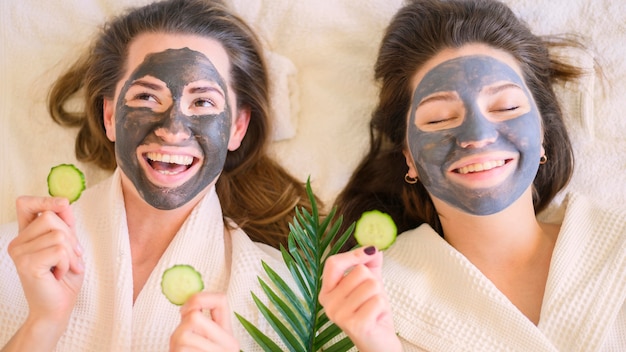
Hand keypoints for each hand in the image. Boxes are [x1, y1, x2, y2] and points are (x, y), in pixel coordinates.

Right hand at [6, 196, 84, 347]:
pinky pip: (59, 250)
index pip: (25, 203)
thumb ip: (65, 224)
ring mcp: (19, 252)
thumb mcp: (69, 245)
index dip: (45, 200)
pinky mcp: (27, 264)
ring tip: (65, 267)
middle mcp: (18, 241)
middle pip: (51, 217)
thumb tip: (63, 202)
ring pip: (59, 234)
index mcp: (27, 234)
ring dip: (71, 253)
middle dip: (71, 236)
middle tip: (72, 257)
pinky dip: (67, 262)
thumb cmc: (63, 279)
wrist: (57, 308)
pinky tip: (59, 274)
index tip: (63, 205)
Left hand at [169, 292, 239, 351]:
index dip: (199, 298)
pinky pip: (181, 350)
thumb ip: (199, 325)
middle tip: (181, 344)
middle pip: (195, 317)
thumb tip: (187, 304)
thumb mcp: (202, 342)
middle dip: (181, 328)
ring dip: (175, 345)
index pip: (220, 300)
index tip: (185, 310)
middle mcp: (228, 344)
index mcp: (229, 336)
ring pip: (183, 335)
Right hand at [319, 246, 401, 351]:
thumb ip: (369, 262)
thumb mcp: (369, 282)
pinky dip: (382, 307)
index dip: (353, 255)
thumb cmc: (372, 310)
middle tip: (370, 299)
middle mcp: (328, 303)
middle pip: (359, 272)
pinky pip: (377, 300)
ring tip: (373, 309)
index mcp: (326, 291)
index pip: (333, 263)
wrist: (379, 342)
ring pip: (371, 285)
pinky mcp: (354, 325)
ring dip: (379, 296)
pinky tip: (376, 318)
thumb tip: (373, 248)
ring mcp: (339, 315)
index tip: (369, 254)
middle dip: (373, 282)